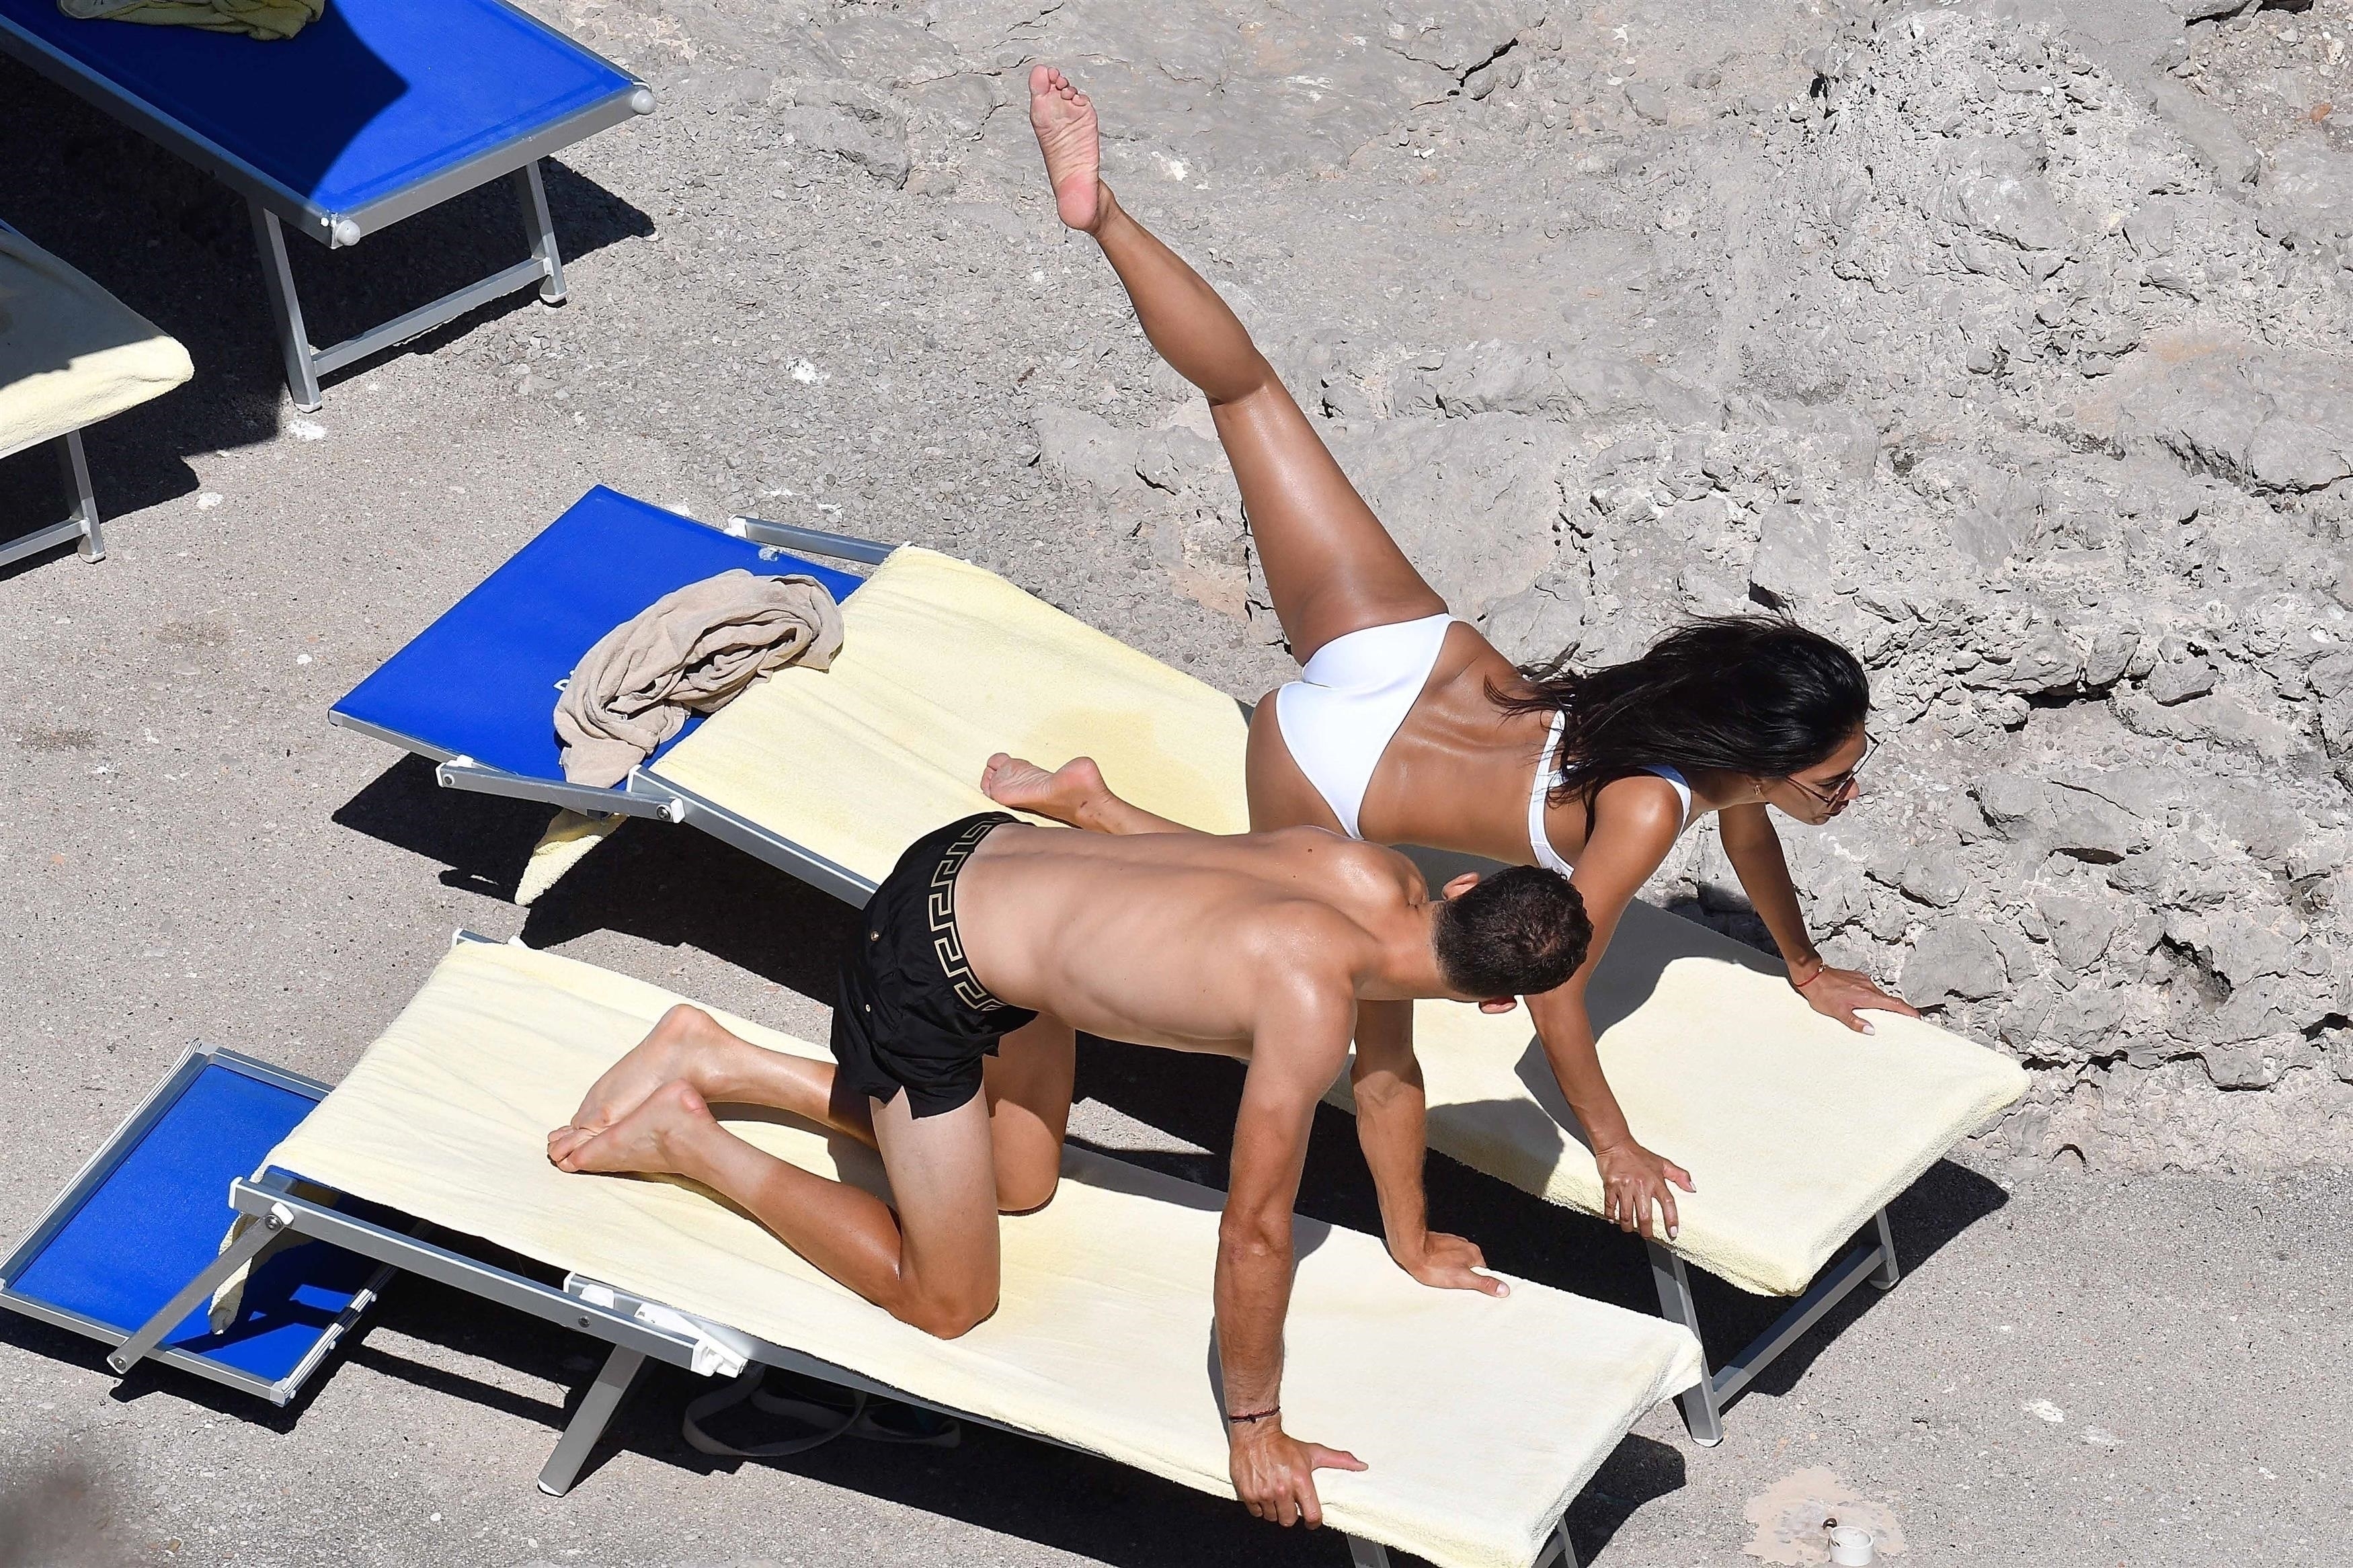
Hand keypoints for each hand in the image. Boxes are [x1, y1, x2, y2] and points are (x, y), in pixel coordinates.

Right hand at [1229, 1419, 1365, 1527]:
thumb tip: (1361, 1466)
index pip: (1312, 1516)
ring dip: (1274, 1510)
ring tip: (1275, 1493)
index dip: (1313, 1522)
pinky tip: (1263, 1492)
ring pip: (1272, 1517)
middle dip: (1291, 1514)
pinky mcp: (1248, 1493)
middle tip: (1289, 1501)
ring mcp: (1264, 1493)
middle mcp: (1282, 1489)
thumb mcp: (1313, 1452)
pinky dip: (1259, 1506)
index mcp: (1300, 1481)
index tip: (1311, 1521)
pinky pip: (1256, 1512)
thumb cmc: (1284, 1445)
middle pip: (1289, 1521)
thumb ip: (1339, 1460)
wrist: (1255, 1433)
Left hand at [1390, 1230, 1508, 1296]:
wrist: (1409, 1250)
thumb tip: (1503, 1289)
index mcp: (1473, 1253)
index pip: (1483, 1272)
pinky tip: (1433, 1273)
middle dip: (1463, 1277)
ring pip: (1455, 1262)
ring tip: (1442, 1281)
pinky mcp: (1436, 1245)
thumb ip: (1484, 1284)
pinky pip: (1443, 1259)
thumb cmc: (1433, 1264)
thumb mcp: (1462, 1279)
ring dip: (1450, 1271)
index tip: (1472, 1291)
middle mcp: (1463, 1246)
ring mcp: (1449, 1244)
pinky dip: (1440, 1266)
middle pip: (1469, 1267)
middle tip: (1454, 1288)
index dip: (1477, 1283)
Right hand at [1594, 1139, 1694, 1240]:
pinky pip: (1610, 1206)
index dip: (1671, 1219)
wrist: (1616, 1144)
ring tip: (1631, 1229)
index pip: (1668, 1203)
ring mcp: (1624, 1187)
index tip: (1673, 1232)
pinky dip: (1611, 1216)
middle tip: (1647, 1235)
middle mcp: (1641, 1185)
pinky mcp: (1610, 1186)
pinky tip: (1614, 1219)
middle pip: (1644, 1216)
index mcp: (1655, 1181)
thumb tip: (1692, 1188)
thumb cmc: (1639, 1155)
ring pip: (1626, 1216)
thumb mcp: (1662, 1163)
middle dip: (1646, 1231)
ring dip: (1629, 1226)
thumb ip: (1679, 1175)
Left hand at [1792, 963, 1921, 1034]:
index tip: (1917, 1017)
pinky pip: (1870, 989)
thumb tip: (1871, 1031)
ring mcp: (1862, 980)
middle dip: (1898, 1010)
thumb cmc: (1823, 993)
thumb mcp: (1838, 1012)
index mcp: (1867, 995)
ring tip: (1884, 1015)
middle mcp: (1868, 986)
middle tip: (1904, 1020)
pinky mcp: (1856, 978)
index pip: (1894, 1003)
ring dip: (1883, 1004)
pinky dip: (1873, 998)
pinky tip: (1866, 1004)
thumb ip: (1855, 1022)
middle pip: (1889, 999)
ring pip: (1878, 994)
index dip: (1908, 1011)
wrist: (1811, 974)